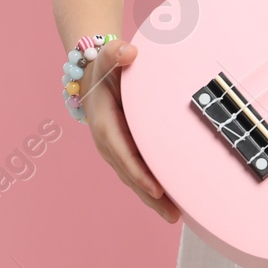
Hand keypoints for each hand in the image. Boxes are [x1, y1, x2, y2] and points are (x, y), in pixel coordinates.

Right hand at [80, 38, 180, 223]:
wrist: (91, 75)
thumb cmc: (102, 66)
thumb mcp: (106, 57)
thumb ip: (115, 52)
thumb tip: (129, 51)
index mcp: (105, 125)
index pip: (124, 154)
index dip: (140, 173)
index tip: (157, 188)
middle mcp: (108, 143)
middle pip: (131, 175)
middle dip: (151, 197)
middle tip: (174, 215)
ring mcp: (115, 150)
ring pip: (135, 179)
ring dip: (154, 199)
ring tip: (176, 216)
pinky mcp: (124, 151)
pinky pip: (139, 173)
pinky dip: (153, 189)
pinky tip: (172, 200)